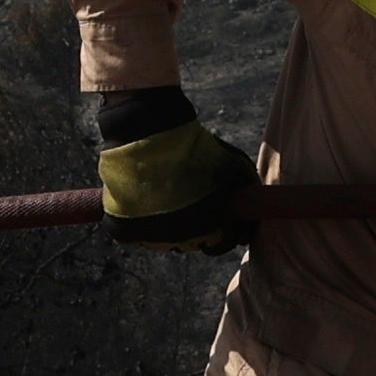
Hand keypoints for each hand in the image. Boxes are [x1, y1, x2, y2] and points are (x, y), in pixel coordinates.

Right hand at [93, 93, 253, 253]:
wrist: (148, 132)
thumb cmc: (193, 146)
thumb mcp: (234, 162)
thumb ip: (247, 187)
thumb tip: (251, 205)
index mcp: (211, 226)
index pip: (224, 242)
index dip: (225, 229)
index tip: (220, 217)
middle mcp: (182, 239)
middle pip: (194, 243)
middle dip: (196, 226)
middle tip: (189, 201)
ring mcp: (151, 237)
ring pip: (164, 241)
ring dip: (167, 226)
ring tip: (164, 196)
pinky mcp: (123, 231)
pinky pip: (135, 236)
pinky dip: (137, 223)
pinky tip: (142, 201)